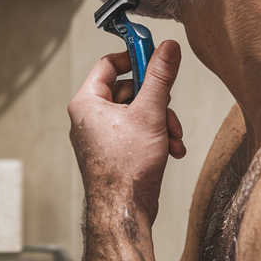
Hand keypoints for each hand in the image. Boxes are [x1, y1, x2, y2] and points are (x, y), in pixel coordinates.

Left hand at [68, 40, 184, 222]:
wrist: (124, 212)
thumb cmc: (126, 168)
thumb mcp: (150, 113)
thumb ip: (160, 77)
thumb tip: (168, 48)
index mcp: (87, 102)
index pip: (109, 64)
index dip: (135, 58)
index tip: (157, 59)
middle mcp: (89, 117)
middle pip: (129, 90)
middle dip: (157, 102)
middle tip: (168, 111)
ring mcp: (101, 136)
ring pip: (137, 113)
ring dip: (161, 122)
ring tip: (173, 138)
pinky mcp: (114, 152)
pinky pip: (137, 132)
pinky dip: (156, 138)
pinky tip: (172, 150)